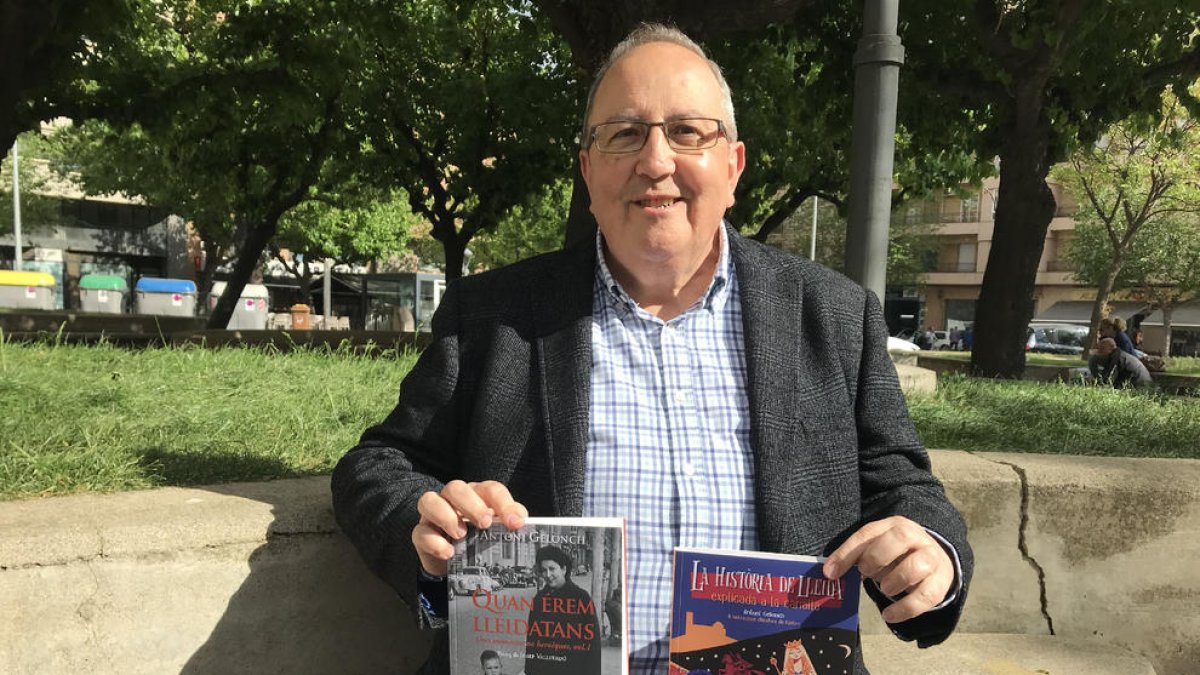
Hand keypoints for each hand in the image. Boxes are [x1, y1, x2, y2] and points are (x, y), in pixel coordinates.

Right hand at [412, 480, 527, 575]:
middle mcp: (453, 499)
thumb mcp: (497, 531)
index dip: (504, 504)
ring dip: (446, 516)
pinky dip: (434, 542)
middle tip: (485, 523)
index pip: (490, 489)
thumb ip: (509, 522)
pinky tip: (449, 552)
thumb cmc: (480, 539)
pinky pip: (420, 531)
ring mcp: (434, 514)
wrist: (457, 564)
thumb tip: (521, 521)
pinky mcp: (421, 533)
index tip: (515, 522)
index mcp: (477, 495)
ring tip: (461, 535)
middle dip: (471, 504)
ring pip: (429, 500)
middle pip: (456, 488)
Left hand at [822, 516, 954, 623]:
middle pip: (900, 537)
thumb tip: (830, 573)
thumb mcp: (877, 547)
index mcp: (895, 525)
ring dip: (895, 580)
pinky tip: (889, 615)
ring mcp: (932, 559)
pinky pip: (926, 597)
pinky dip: (905, 609)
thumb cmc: (897, 554)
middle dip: (876, 557)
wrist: (935, 560)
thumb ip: (856, 556)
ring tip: (884, 588)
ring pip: (917, 566)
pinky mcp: (940, 583)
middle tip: (865, 573)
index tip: (830, 573)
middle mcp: (916, 538)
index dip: (847, 553)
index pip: (868, 533)